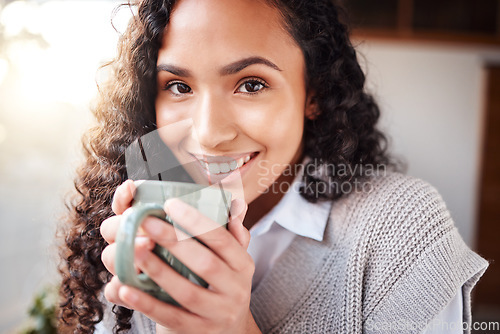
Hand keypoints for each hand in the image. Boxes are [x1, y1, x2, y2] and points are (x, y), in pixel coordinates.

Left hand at [100, 180, 260, 333]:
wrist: (228, 332)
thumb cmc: (223, 285)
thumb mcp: (233, 260)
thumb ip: (231, 233)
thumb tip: (235, 203)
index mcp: (243, 265)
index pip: (222, 240)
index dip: (197, 221)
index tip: (170, 204)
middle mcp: (236, 290)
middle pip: (205, 264)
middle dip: (174, 241)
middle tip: (147, 222)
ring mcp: (217, 314)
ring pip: (187, 292)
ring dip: (159, 270)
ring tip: (135, 251)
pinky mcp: (197, 332)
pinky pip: (170, 317)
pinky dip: (147, 304)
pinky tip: (126, 289)